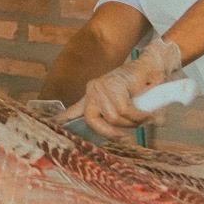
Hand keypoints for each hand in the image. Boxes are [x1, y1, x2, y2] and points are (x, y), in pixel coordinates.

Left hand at [62, 36, 180, 138]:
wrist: (151, 68)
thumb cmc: (139, 88)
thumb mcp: (126, 104)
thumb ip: (122, 119)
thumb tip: (122, 136)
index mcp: (92, 95)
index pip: (74, 110)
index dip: (63, 119)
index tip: (52, 125)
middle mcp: (93, 90)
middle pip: (91, 120)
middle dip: (110, 132)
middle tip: (125, 135)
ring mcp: (102, 87)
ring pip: (113, 117)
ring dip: (132, 122)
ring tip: (144, 117)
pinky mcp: (115, 86)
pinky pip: (126, 110)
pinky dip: (139, 116)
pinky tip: (149, 114)